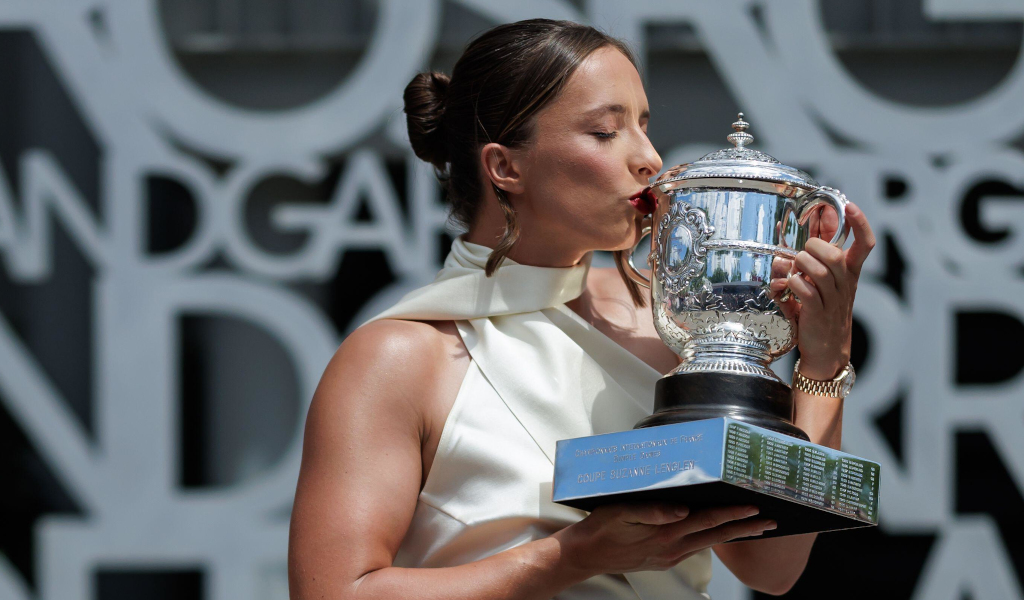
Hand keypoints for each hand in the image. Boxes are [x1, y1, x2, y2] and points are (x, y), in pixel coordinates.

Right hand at [553, 503, 776, 575]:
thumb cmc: (601, 528)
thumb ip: (652, 510)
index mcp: (665, 533)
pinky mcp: (664, 559)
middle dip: (745, 527)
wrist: (586, 555)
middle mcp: (672, 548)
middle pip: (716, 535)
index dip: (732, 514)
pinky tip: (720, 534)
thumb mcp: (621, 512)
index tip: (754, 507)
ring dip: (734, 534)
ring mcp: (669, 556)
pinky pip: (696, 547)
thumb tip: (682, 510)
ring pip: (709, 543)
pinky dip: (714, 539)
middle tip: (770, 521)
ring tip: (756, 527)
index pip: (707, 521)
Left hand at [769, 202, 875, 379]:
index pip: (865, 244)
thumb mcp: (822, 283)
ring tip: (794, 269)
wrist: (826, 350)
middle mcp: (845, 284)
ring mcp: (832, 299)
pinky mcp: (817, 313)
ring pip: (820, 270)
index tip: (850, 206)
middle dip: (814, 247)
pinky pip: (805, 290)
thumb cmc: (820, 312)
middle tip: (803, 253)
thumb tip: (794, 240)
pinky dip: (793, 283)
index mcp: (849, 273)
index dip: (860, 223)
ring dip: (801, 264)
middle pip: (834, 255)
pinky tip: (789, 284)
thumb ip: (812, 261)